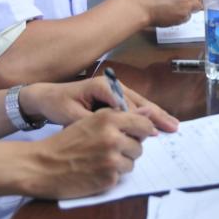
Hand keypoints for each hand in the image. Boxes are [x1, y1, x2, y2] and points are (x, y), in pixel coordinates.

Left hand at [17, 79, 178, 132]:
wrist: (45, 97)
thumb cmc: (57, 104)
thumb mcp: (71, 115)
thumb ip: (94, 121)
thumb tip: (114, 128)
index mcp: (103, 85)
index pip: (127, 104)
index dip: (140, 119)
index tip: (152, 132)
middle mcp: (113, 85)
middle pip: (140, 101)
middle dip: (157, 115)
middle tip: (173, 126)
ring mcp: (115, 91)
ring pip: (140, 104)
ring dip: (156, 115)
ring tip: (171, 125)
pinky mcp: (113, 98)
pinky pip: (134, 107)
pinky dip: (146, 116)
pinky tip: (156, 124)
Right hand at [23, 109, 155, 199]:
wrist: (42, 165)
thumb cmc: (66, 141)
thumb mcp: (90, 120)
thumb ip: (121, 115)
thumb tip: (149, 111)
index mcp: (109, 119)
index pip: (144, 123)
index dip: (144, 130)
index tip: (137, 134)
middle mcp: (113, 138)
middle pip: (139, 145)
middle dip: (128, 148)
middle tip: (110, 149)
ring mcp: (112, 160)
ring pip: (132, 162)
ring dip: (121, 162)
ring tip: (101, 160)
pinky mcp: (108, 179)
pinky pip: (121, 176)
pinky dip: (111, 175)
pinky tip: (95, 171)